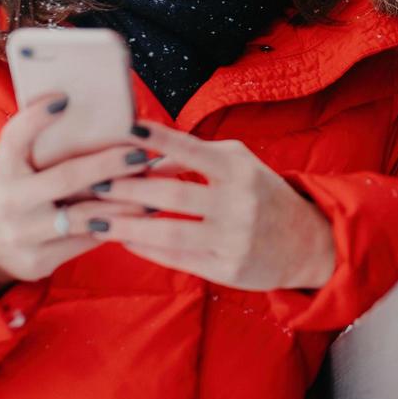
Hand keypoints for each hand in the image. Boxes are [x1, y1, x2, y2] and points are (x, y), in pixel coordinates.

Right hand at [0, 93, 164, 291]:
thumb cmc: (16, 191)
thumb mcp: (14, 165)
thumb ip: (39, 143)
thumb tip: (87, 111)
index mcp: (2, 168)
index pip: (14, 136)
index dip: (36, 117)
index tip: (65, 99)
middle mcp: (10, 200)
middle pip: (66, 178)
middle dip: (109, 164)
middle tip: (142, 153)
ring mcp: (24, 233)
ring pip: (84, 216)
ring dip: (125, 201)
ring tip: (156, 186)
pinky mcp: (39, 259)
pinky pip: (86, 241)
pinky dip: (117, 226)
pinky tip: (143, 214)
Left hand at [95, 121, 336, 291]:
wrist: (305, 242)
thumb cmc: (262, 193)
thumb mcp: (241, 164)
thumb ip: (198, 155)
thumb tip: (148, 150)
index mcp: (239, 169)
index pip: (190, 150)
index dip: (157, 140)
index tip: (124, 130)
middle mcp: (237, 202)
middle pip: (170, 194)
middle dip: (126, 189)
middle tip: (92, 182)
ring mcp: (233, 238)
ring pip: (168, 232)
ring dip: (126, 226)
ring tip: (95, 220)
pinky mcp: (227, 268)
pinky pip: (177, 258)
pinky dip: (146, 249)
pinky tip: (124, 240)